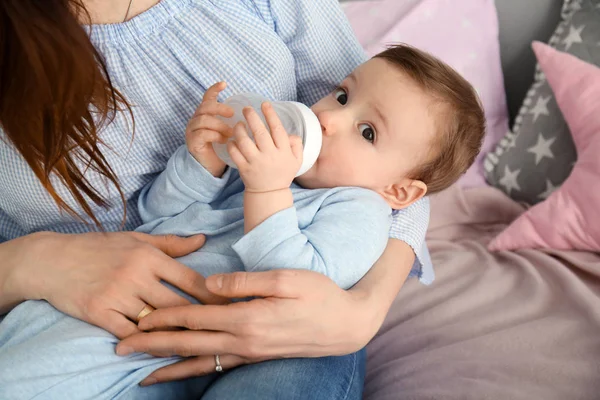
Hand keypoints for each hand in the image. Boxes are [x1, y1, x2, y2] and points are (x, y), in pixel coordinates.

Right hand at [3, 231, 226, 338]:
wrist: (51, 260)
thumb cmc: (98, 247)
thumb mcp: (135, 239)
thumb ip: (170, 244)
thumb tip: (202, 240)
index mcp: (148, 256)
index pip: (190, 279)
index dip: (213, 296)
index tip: (230, 306)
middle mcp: (136, 275)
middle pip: (178, 304)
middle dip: (201, 319)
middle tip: (222, 330)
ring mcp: (117, 295)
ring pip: (156, 322)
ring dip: (176, 334)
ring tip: (199, 344)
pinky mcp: (99, 312)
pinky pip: (130, 333)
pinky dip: (146, 342)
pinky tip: (161, 348)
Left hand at [117, 269, 375, 385]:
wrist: (347, 325)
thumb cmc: (320, 295)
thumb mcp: (287, 278)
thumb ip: (245, 281)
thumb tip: (210, 282)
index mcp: (247, 317)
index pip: (194, 317)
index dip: (162, 317)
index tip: (135, 319)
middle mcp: (243, 340)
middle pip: (188, 343)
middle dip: (153, 346)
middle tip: (121, 349)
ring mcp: (250, 352)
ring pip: (200, 362)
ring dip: (169, 366)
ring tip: (142, 375)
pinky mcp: (257, 357)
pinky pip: (219, 367)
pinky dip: (196, 372)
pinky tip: (184, 373)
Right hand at [186, 81, 233, 176]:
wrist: (210, 166)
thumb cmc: (221, 147)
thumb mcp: (228, 130)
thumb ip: (232, 120)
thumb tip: (250, 112)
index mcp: (205, 114)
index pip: (207, 97)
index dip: (214, 89)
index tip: (225, 83)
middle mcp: (196, 119)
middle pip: (205, 106)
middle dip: (219, 108)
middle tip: (232, 113)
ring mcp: (192, 130)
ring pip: (204, 120)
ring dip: (220, 125)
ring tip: (231, 132)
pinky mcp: (192, 141)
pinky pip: (203, 134)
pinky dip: (215, 135)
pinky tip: (224, 140)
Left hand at [227, 103, 302, 192]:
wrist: (269, 193)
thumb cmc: (283, 173)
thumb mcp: (297, 160)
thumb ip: (296, 145)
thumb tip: (291, 133)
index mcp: (283, 152)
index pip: (277, 129)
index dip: (270, 115)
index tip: (264, 104)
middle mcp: (270, 156)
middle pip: (259, 133)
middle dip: (252, 117)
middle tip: (246, 108)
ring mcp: (256, 163)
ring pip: (244, 142)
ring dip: (239, 130)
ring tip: (238, 124)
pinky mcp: (244, 169)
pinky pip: (235, 153)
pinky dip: (232, 145)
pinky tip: (232, 139)